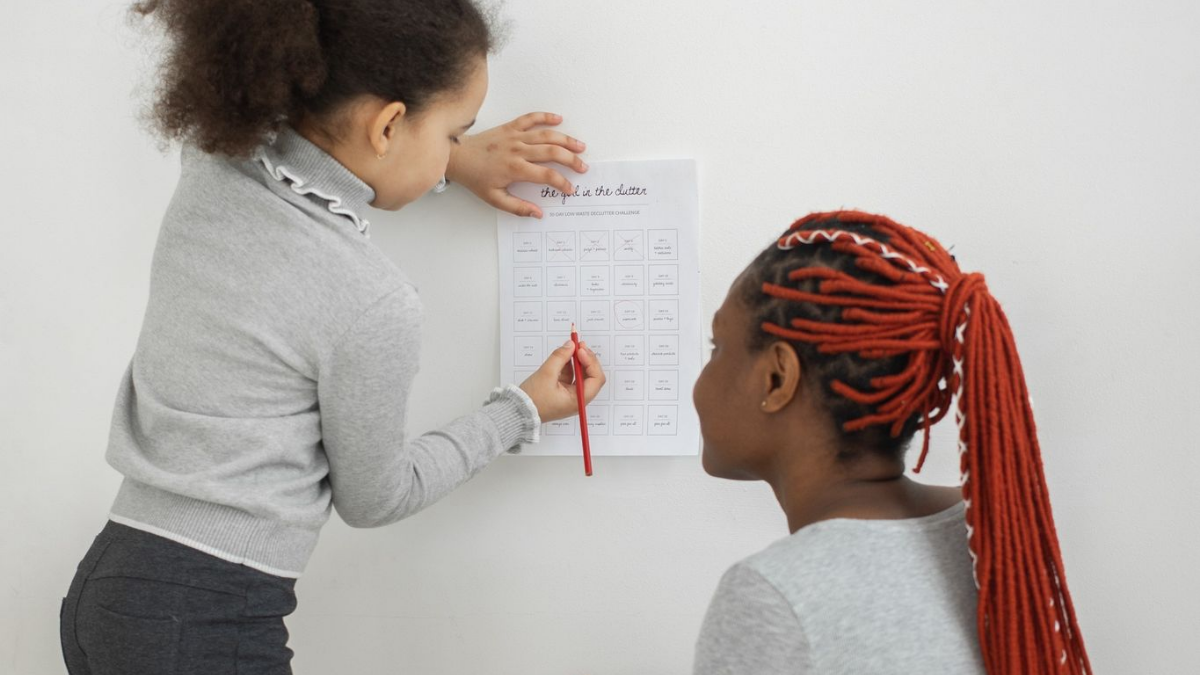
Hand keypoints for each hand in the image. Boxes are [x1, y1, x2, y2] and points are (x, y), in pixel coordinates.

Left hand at [446, 112, 587, 218]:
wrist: (458, 157)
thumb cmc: (476, 178)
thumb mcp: (495, 199)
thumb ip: (518, 208)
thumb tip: (538, 214)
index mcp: (515, 169)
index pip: (547, 175)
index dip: (562, 183)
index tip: (570, 189)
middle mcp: (518, 150)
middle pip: (553, 152)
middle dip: (571, 160)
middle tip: (583, 167)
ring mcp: (515, 136)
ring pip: (547, 135)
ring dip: (566, 140)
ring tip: (580, 146)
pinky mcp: (510, 127)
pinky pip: (530, 118)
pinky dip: (545, 116)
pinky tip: (558, 119)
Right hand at [519, 339, 605, 422]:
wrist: (519, 411)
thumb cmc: (533, 399)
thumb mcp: (546, 374)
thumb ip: (560, 357)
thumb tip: (570, 345)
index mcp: (578, 400)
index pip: (596, 379)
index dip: (591, 362)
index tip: (581, 350)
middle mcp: (577, 399)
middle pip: (591, 376)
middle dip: (586, 359)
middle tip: (579, 345)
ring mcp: (571, 396)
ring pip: (581, 375)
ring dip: (578, 361)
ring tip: (571, 348)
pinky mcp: (563, 392)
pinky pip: (571, 377)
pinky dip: (569, 366)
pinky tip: (564, 357)